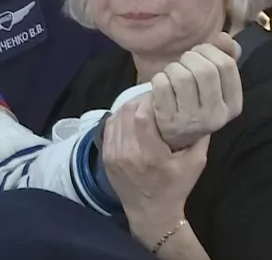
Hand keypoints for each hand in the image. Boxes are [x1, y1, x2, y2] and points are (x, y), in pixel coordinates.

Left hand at [102, 96, 207, 245]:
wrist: (151, 212)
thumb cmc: (176, 187)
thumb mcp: (195, 163)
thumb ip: (199, 137)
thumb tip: (200, 111)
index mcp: (150, 155)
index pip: (141, 116)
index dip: (149, 100)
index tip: (161, 95)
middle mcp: (127, 153)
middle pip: (126, 113)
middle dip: (139, 101)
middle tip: (153, 97)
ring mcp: (113, 155)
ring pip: (115, 118)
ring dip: (128, 108)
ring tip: (143, 105)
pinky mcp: (105, 156)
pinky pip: (109, 128)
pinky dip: (119, 118)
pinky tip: (130, 117)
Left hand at [151, 32, 242, 149]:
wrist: (172, 132)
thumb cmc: (193, 99)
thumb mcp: (214, 83)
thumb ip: (224, 57)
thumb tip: (222, 37)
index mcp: (233, 105)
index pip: (226, 64)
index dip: (209, 50)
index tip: (198, 53)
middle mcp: (216, 116)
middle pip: (204, 70)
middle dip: (189, 58)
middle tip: (182, 62)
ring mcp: (191, 121)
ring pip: (182, 76)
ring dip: (172, 68)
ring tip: (171, 74)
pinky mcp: (167, 121)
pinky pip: (161, 85)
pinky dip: (158, 78)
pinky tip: (160, 84)